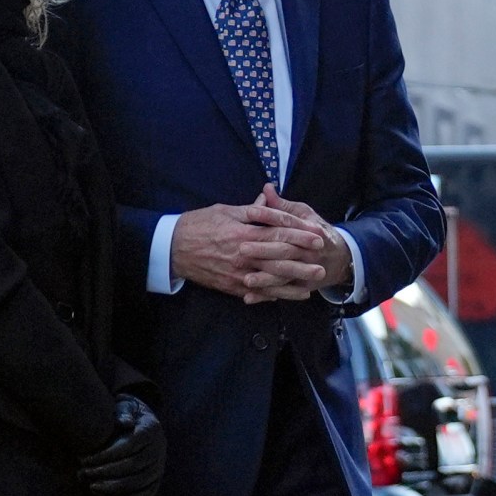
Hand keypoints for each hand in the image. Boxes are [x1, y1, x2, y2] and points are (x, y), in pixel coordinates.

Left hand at [80, 395, 164, 495]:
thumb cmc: (125, 413)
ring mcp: (160, 464)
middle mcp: (159, 447)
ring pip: (141, 480)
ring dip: (116, 487)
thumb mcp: (123, 406)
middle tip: (84, 473)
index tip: (84, 459)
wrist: (142, 419)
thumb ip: (122, 412)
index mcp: (151, 428)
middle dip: (106, 471)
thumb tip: (124, 422)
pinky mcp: (158, 477)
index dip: (105, 454)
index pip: (128, 445)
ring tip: (93, 487)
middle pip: (133, 464)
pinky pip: (150, 491)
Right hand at [169, 197, 327, 301]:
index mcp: (243, 232)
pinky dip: (277, 294)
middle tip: (323, 260)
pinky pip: (258, 291)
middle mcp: (243, 254)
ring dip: (295, 280)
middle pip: (279, 257)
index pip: (278, 233)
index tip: (318, 236)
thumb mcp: (224, 210)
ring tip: (314, 280)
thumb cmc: (198, 225)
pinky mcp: (232, 286)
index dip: (300, 235)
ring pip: (272, 278)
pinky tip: (292, 294)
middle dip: (303, 259)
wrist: (171, 248)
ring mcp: (238, 273)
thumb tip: (270, 200)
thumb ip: (251, 210)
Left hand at [244, 187, 352, 303]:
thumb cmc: (317, 232)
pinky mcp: (303, 285)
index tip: (249, 212)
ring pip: (285, 274)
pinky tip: (249, 298)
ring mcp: (307, 270)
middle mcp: (310, 250)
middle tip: (241, 249)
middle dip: (264, 250)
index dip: (269, 216)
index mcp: (309, 229)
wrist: (340, 259)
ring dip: (265, 278)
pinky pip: (283, 292)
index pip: (288, 222)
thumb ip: (283, 205)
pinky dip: (266, 296)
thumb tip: (266, 188)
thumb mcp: (304, 214)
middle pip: (285, 250)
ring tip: (245, 279)